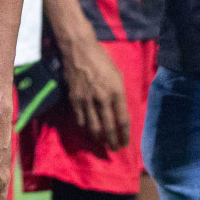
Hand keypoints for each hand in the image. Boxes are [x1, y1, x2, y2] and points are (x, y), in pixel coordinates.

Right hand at [60, 36, 129, 150]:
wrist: (80, 50)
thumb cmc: (102, 60)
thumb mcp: (118, 76)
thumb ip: (119, 95)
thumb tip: (119, 112)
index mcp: (116, 92)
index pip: (123, 120)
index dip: (124, 135)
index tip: (125, 143)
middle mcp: (102, 98)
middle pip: (108, 128)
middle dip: (112, 142)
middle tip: (114, 149)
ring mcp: (87, 100)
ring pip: (93, 127)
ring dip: (99, 138)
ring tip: (102, 143)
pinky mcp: (74, 99)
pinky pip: (80, 119)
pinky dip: (85, 128)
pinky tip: (89, 130)